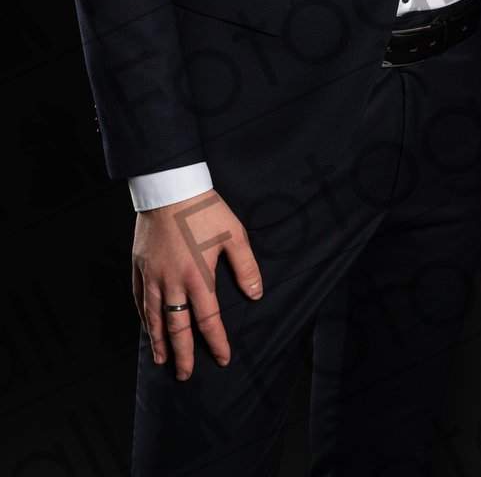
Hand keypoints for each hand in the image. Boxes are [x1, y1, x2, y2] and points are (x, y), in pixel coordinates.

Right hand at [131, 188, 262, 380]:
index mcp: (199, 277)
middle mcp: (173, 283)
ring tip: (162, 361)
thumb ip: (246, 266)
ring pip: (155, 318)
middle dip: (184, 354)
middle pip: (178, 328)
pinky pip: (140, 299)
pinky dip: (144, 317)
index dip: (217, 342)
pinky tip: (147, 327)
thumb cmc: (205, 210)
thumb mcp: (234, 234)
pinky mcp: (139, 266)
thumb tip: (256, 294)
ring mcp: (153, 276)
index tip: (223, 359)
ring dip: (159, 342)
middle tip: (185, 376)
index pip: (209, 320)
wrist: (169, 189)